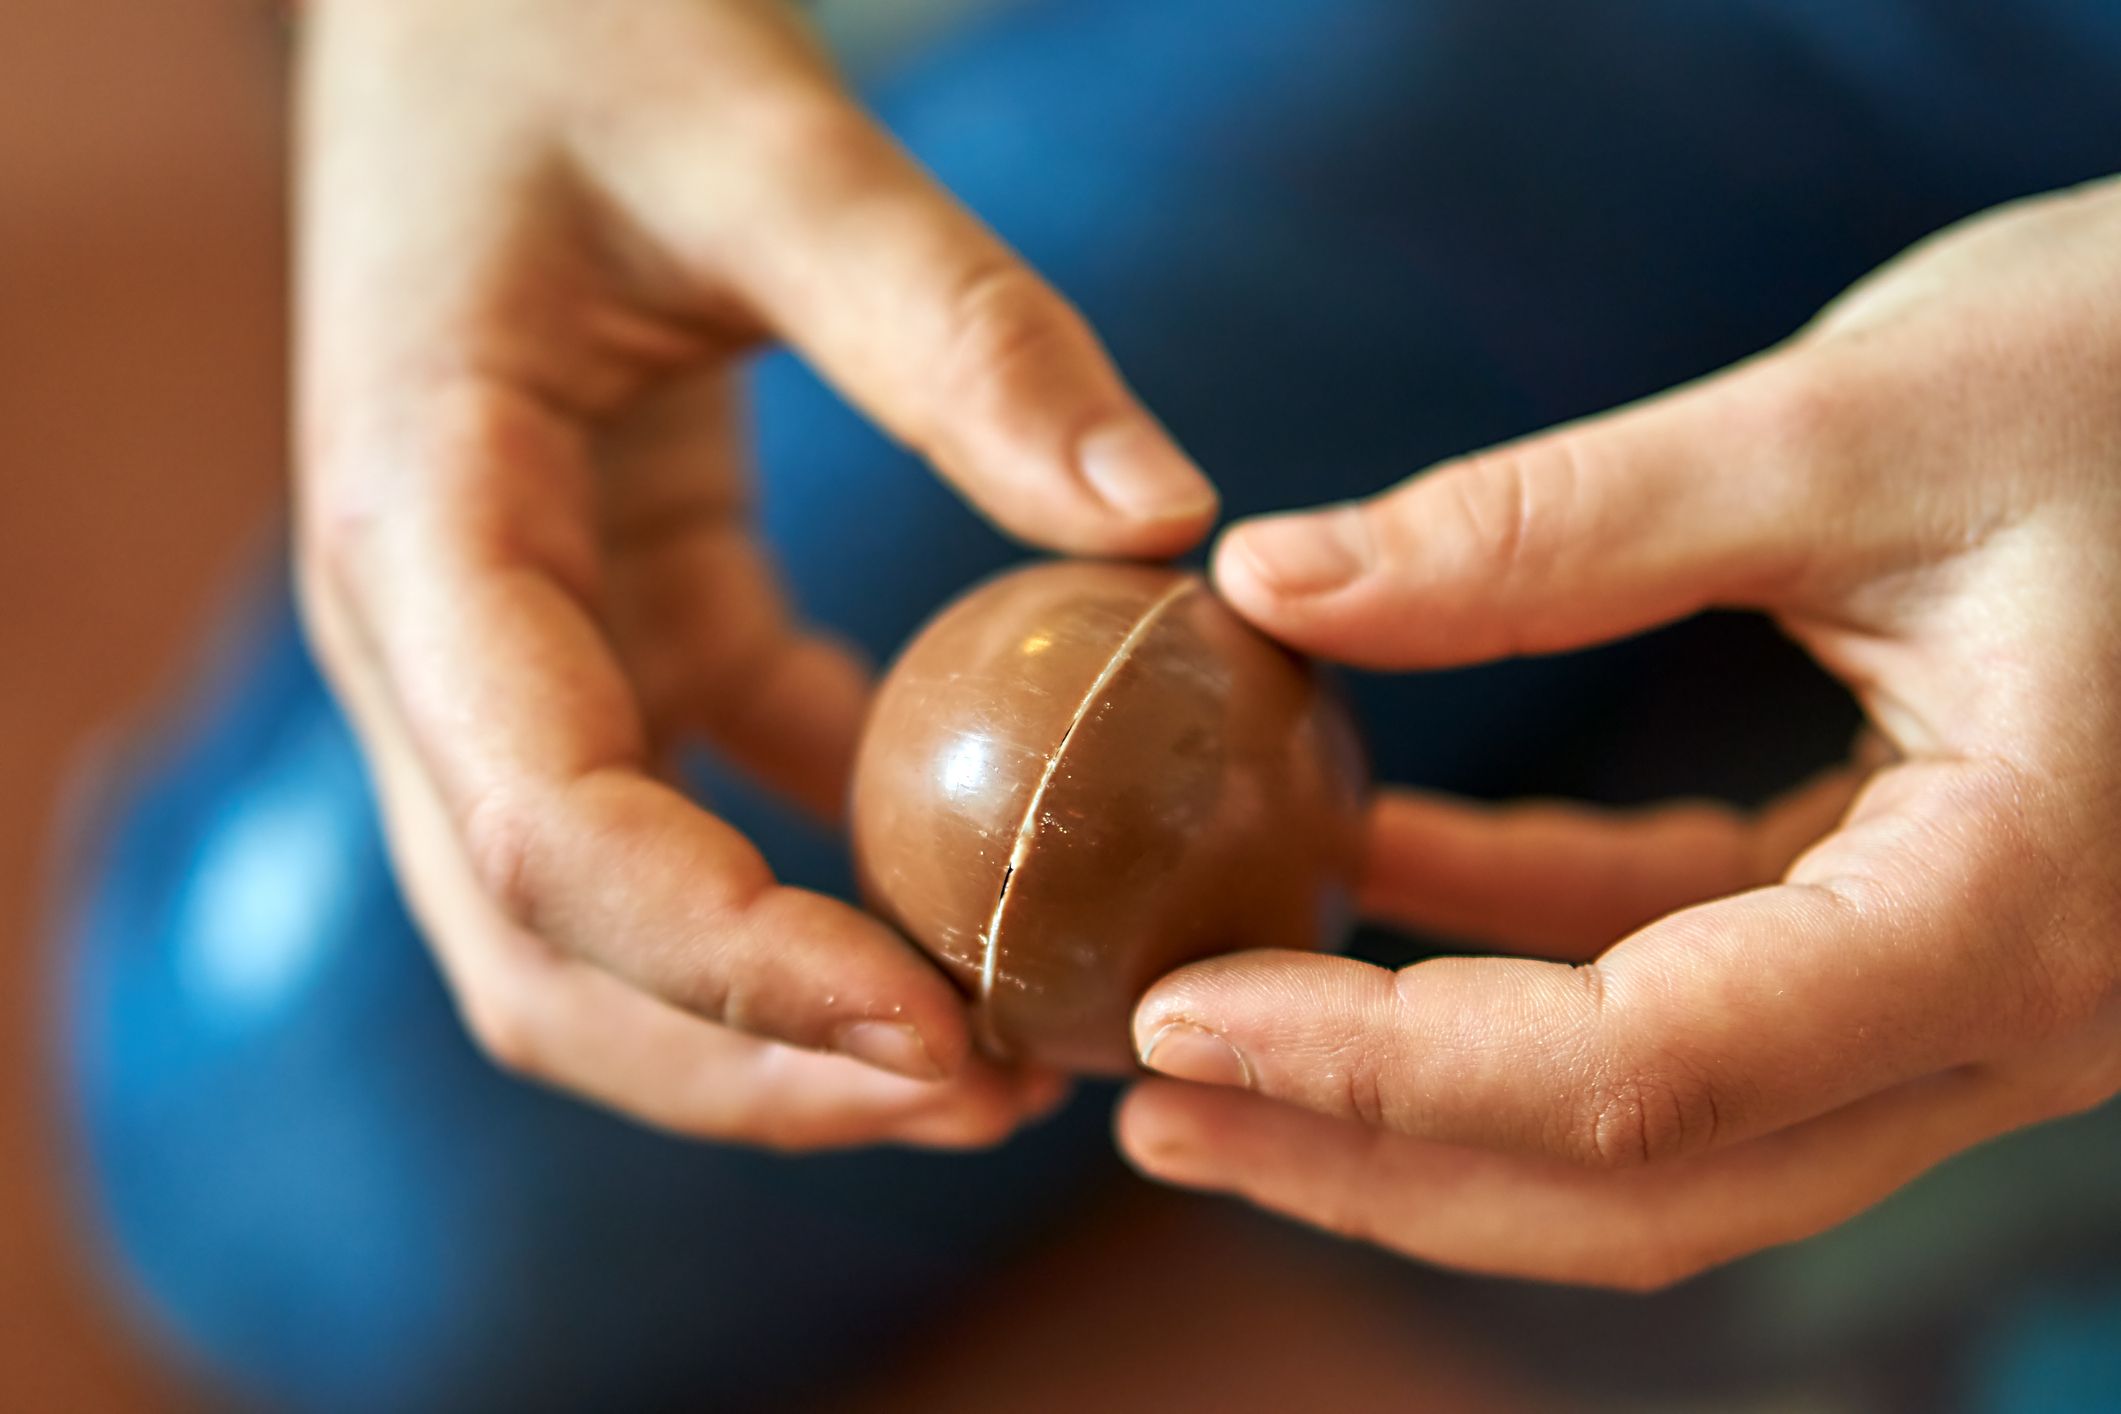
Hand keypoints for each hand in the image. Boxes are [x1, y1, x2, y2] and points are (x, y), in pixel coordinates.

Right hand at [295, 0, 1216, 1147]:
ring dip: (781, 1026)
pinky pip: (701, 805)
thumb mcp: (767, 143)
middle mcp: (427, 639)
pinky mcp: (602, 630)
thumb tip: (1167, 519)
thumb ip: (957, 323)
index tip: (948, 1034)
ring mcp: (502, 653)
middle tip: (993, 1097)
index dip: (734, 970)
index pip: (545, 834)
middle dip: (754, 1070)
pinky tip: (984, 884)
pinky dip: (824, 882)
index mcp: (420, 534)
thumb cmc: (586, 29)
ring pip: (602, 932)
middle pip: (545, 956)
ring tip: (1000, 1054)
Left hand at [1120, 177, 2120, 1284]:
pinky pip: (1698, 983)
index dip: (1384, 1072)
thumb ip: (1554, 524)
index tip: (1175, 1023)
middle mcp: (2007, 1007)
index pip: (1644, 1075)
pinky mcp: (1923, 918)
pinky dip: (1522, 945)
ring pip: (1665, 1125)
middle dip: (1377, 1159)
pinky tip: (1378, 867)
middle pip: (1644, 1178)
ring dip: (1429, 1087)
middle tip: (1148, 1106)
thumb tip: (1273, 582)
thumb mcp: (1855, 421)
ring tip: (1211, 1039)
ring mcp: (1970, 985)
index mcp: (2010, 912)